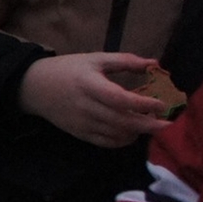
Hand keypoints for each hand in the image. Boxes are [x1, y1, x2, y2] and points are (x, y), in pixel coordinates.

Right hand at [18, 52, 171, 147]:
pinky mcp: (79, 133)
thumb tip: (155, 65)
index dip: (142, 104)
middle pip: (121, 121)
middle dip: (148, 124)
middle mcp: (86, 106)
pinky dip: (122, 140)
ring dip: (137, 132)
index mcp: (89, 85)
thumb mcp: (95, 59)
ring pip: (115, 134)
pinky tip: (132, 133)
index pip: (120, 99)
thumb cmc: (68, 69)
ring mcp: (82, 123)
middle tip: (168, 124)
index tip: (162, 104)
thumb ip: (125, 61)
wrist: (35, 87)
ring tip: (151, 126)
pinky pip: (105, 142)